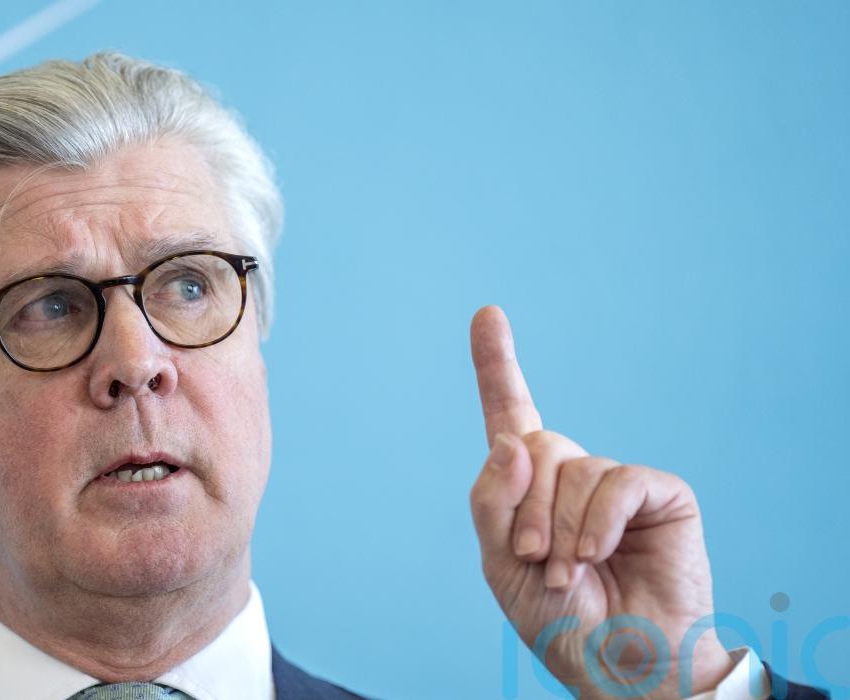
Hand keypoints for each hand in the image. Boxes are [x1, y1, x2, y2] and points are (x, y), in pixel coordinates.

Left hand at [467, 306, 735, 698]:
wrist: (618, 663)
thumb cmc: (559, 618)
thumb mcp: (501, 563)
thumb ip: (493, 501)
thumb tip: (511, 441)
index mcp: (529, 486)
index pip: (510, 414)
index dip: (497, 365)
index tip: (487, 314)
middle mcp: (571, 474)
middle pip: (534, 442)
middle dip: (526, 508)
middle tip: (535, 560)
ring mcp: (616, 481)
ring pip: (572, 465)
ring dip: (560, 529)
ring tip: (569, 573)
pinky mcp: (658, 493)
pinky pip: (617, 480)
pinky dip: (599, 522)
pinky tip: (600, 554)